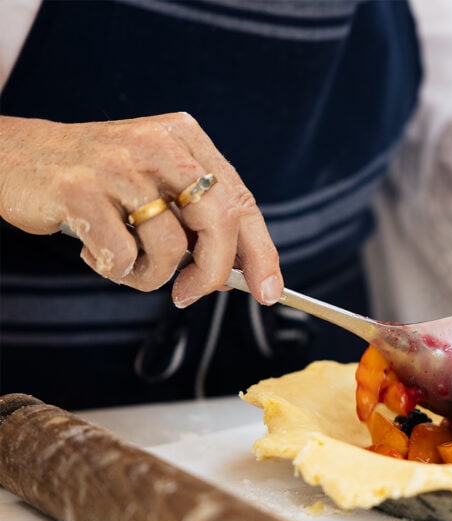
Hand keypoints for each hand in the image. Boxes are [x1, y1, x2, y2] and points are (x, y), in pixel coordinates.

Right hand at [0, 113, 283, 306]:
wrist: (14, 156)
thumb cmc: (97, 181)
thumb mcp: (156, 184)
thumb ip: (199, 219)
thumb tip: (245, 273)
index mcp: (186, 139)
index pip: (242, 201)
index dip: (261, 252)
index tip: (270, 291)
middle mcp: (158, 144)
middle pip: (219, 221)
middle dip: (214, 272)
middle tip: (191, 294)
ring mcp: (117, 164)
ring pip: (170, 246)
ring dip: (151, 275)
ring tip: (125, 262)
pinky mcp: (79, 189)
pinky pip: (121, 255)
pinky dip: (113, 269)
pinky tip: (95, 250)